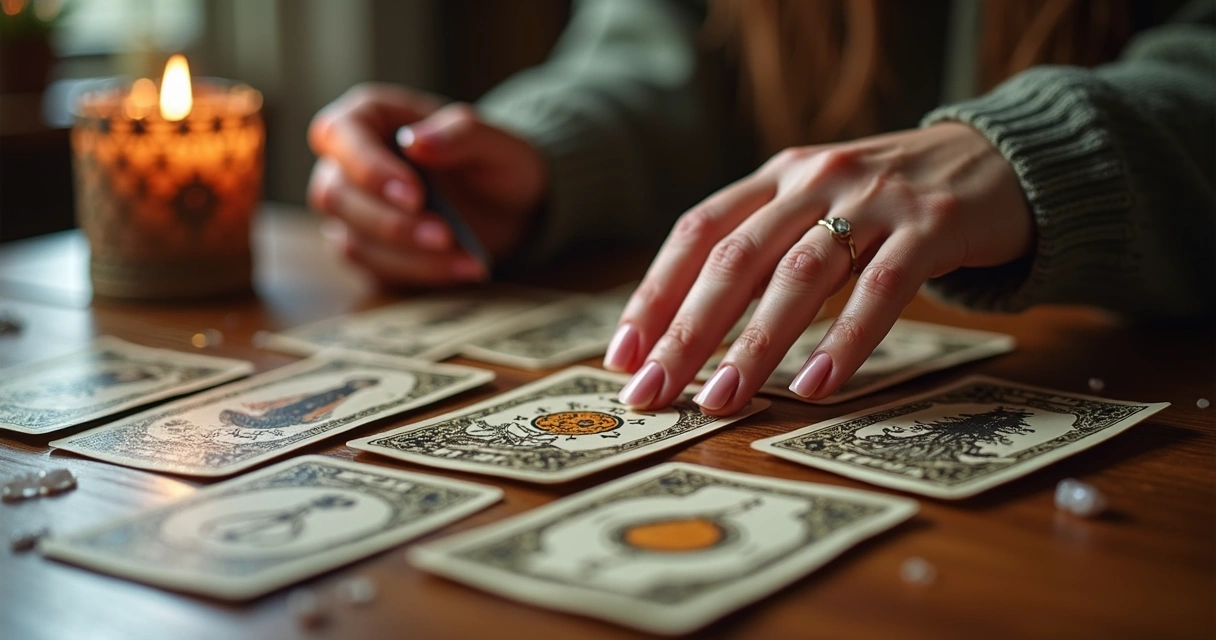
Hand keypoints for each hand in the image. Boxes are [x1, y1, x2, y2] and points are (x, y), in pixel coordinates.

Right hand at [307, 83, 547, 285]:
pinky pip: (375, 269)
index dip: (369, 169)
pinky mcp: (367, 250)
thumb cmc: (491, 161)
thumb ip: (459, 134)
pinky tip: (464, 268)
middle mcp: (347, 163)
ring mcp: (352, 211)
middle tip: (445, 235)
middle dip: (393, 223)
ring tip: (467, 259)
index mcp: (368, 117)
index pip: (339, 135)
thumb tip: (415, 142)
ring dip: (410, 256)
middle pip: (336, 196)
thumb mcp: (492, 141)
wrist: (507, 206)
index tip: (415, 195)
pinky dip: (422, 273)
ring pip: (353, 241)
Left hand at [604, 123, 1033, 413]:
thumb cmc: (887, 202)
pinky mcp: (934, 224)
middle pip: (735, 258)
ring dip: (753, 345)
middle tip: (653, 393)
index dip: (655, 292)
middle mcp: (815, 178)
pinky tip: (815, 388)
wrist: (996, 158)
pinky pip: (881, 288)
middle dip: (687, 332)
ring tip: (720, 401)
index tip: (624, 354)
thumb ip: (762, 251)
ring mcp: (875, 198)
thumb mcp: (814, 206)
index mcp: (776, 177)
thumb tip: (686, 329)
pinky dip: (845, 341)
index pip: (697, 231)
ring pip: (799, 275)